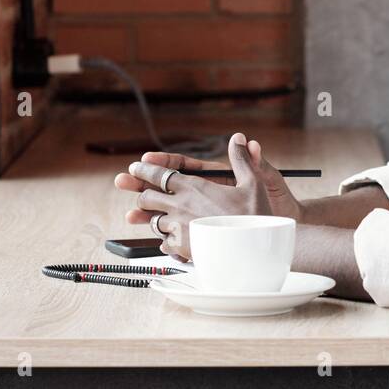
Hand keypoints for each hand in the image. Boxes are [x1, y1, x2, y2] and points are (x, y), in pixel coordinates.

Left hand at [113, 134, 302, 259]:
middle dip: (142, 193)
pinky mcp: (180, 247)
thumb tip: (238, 138)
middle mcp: (180, 206)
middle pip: (147, 197)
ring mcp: (177, 228)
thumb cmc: (253, 217)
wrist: (251, 250)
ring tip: (154, 217)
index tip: (135, 167)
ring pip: (152, 220)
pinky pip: (163, 242)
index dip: (145, 169)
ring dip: (152, 217)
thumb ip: (241, 159)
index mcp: (193, 187)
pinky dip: (166, 239)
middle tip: (140, 191)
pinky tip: (172, 239)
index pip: (160, 174)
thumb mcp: (252, 183)